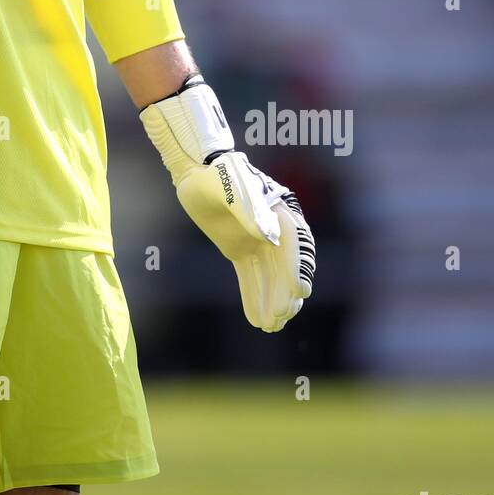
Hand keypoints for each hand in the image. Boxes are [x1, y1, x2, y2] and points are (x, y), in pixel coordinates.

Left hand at [140, 78, 315, 331]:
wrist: (194, 168)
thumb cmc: (214, 172)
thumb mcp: (228, 187)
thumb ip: (249, 211)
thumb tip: (269, 238)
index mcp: (279, 210)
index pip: (294, 244)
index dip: (297, 268)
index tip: (299, 292)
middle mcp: (273, 228)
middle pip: (284, 265)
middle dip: (283, 293)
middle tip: (280, 317)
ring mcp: (257, 240)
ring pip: (269, 276)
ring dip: (271, 300)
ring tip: (271, 326)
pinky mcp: (240, 249)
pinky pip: (250, 276)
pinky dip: (253, 296)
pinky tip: (255, 319)